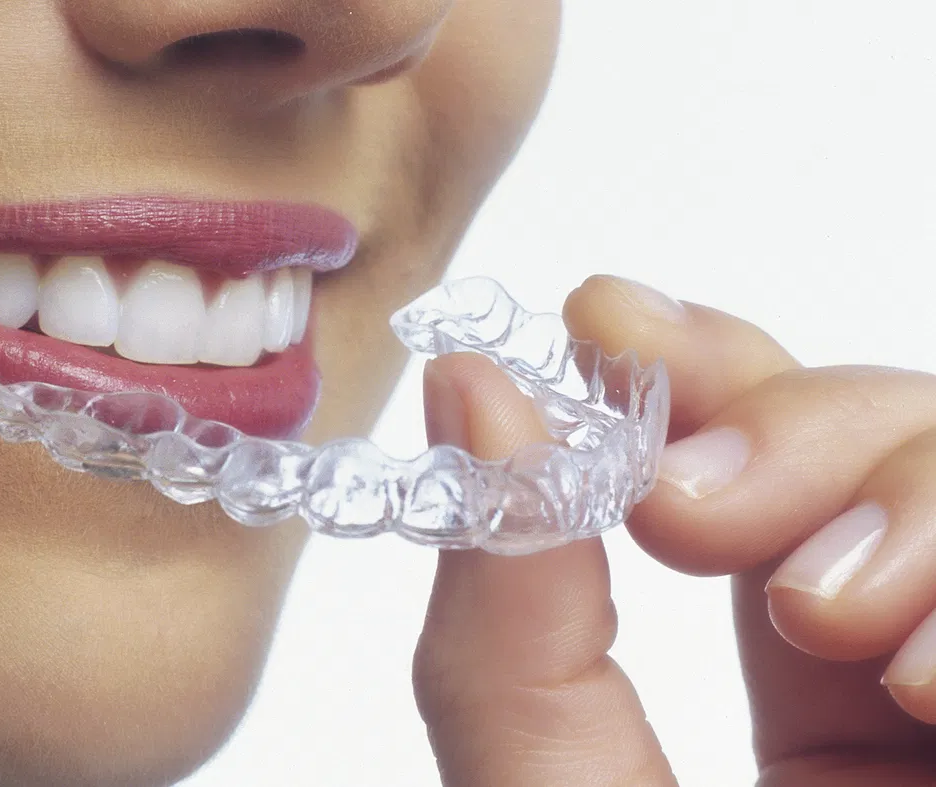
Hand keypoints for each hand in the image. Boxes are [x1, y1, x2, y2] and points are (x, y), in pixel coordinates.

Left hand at [412, 275, 935, 785]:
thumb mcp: (538, 772)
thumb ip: (503, 602)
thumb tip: (465, 385)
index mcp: (783, 664)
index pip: (765, 448)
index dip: (696, 360)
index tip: (601, 319)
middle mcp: (896, 652)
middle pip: (873, 427)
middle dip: (783, 422)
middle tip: (684, 508)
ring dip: (901, 501)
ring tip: (823, 619)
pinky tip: (916, 688)